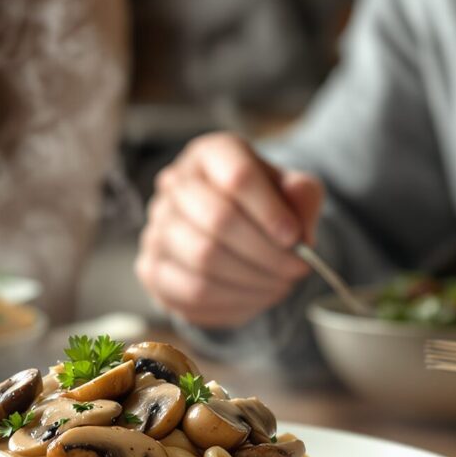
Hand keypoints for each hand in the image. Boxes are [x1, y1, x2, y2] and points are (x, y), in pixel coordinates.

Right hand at [135, 132, 324, 328]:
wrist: (232, 233)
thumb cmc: (264, 205)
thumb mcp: (293, 190)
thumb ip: (303, 197)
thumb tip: (299, 231)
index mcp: (210, 154)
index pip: (237, 175)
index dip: (270, 211)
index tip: (295, 238)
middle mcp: (175, 185)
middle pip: (218, 219)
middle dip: (266, 251)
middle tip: (296, 269)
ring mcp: (157, 227)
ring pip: (204, 258)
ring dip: (252, 279)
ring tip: (280, 285)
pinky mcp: (152, 267)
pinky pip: (191, 292)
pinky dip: (231, 301)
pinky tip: (254, 297)